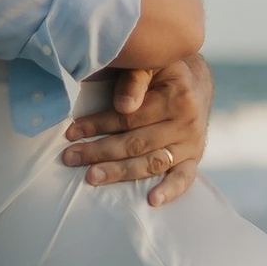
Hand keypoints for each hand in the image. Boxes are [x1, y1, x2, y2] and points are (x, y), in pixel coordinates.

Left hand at [62, 55, 213, 208]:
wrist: (195, 84)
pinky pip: (184, 178)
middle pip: (137, 142)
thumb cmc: (162, 73)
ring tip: (92, 177)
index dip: (98, 125)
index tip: (72, 133)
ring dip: (120, 172)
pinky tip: (152, 200)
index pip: (130, 117)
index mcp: (175, 96)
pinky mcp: (194, 158)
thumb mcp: (150, 65)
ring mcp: (191, 142)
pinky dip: (170, 191)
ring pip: (152, 162)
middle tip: (71, 157)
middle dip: (100, 151)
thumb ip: (135, 80)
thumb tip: (123, 105)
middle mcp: (186, 121)